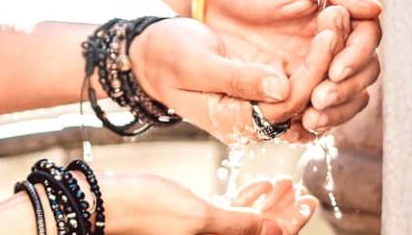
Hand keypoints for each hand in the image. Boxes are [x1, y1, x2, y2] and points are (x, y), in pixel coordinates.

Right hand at [100, 172, 317, 234]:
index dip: (291, 222)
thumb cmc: (145, 208)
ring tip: (282, 182)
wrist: (102, 202)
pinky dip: (243, 200)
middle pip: (260, 232)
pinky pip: (227, 215)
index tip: (309, 200)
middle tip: (301, 189)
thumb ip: (239, 224)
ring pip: (245, 222)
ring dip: (266, 204)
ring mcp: (201, 232)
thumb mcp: (198, 216)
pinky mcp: (188, 220)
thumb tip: (279, 231)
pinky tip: (254, 184)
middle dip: (283, 212)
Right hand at [130, 9, 347, 144]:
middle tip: (340, 18)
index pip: (289, 102)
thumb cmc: (166, 56)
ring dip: (328, 59)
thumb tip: (280, 86)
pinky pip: (302, 82)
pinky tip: (329, 31)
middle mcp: (255, 121)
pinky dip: (318, 59)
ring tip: (339, 20)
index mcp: (236, 120)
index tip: (327, 32)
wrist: (151, 55)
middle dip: (328, 60)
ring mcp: (262, 108)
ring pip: (310, 93)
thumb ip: (236, 78)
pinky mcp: (266, 92)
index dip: (314, 69)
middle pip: (307, 99)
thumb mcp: (195, 63)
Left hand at [204, 0, 382, 137]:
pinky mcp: (300, 88)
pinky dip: (316, 122)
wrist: (214, 0)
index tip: (335, 68)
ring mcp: (320, 68)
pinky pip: (320, 111)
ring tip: (310, 117)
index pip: (367, 38)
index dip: (356, 56)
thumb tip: (374, 8)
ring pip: (348, 97)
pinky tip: (299, 128)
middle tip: (319, 96)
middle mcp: (338, 44)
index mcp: (343, 15)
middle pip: (364, 73)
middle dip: (346, 89)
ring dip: (337, 112)